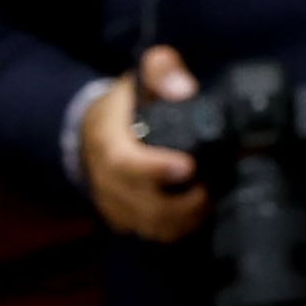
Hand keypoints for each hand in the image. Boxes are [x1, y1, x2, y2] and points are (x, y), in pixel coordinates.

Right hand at [83, 46, 208, 242]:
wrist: (94, 133)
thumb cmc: (125, 105)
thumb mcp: (141, 77)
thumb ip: (161, 72)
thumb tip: (183, 89)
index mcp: (107, 140)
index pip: (124, 162)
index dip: (154, 169)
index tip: (188, 167)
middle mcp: (105, 177)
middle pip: (140, 203)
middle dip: (180, 203)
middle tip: (210, 191)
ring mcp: (112, 202)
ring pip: (146, 225)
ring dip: (182, 220)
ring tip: (209, 202)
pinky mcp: (122, 219)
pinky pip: (149, 232)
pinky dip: (175, 229)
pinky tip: (195, 214)